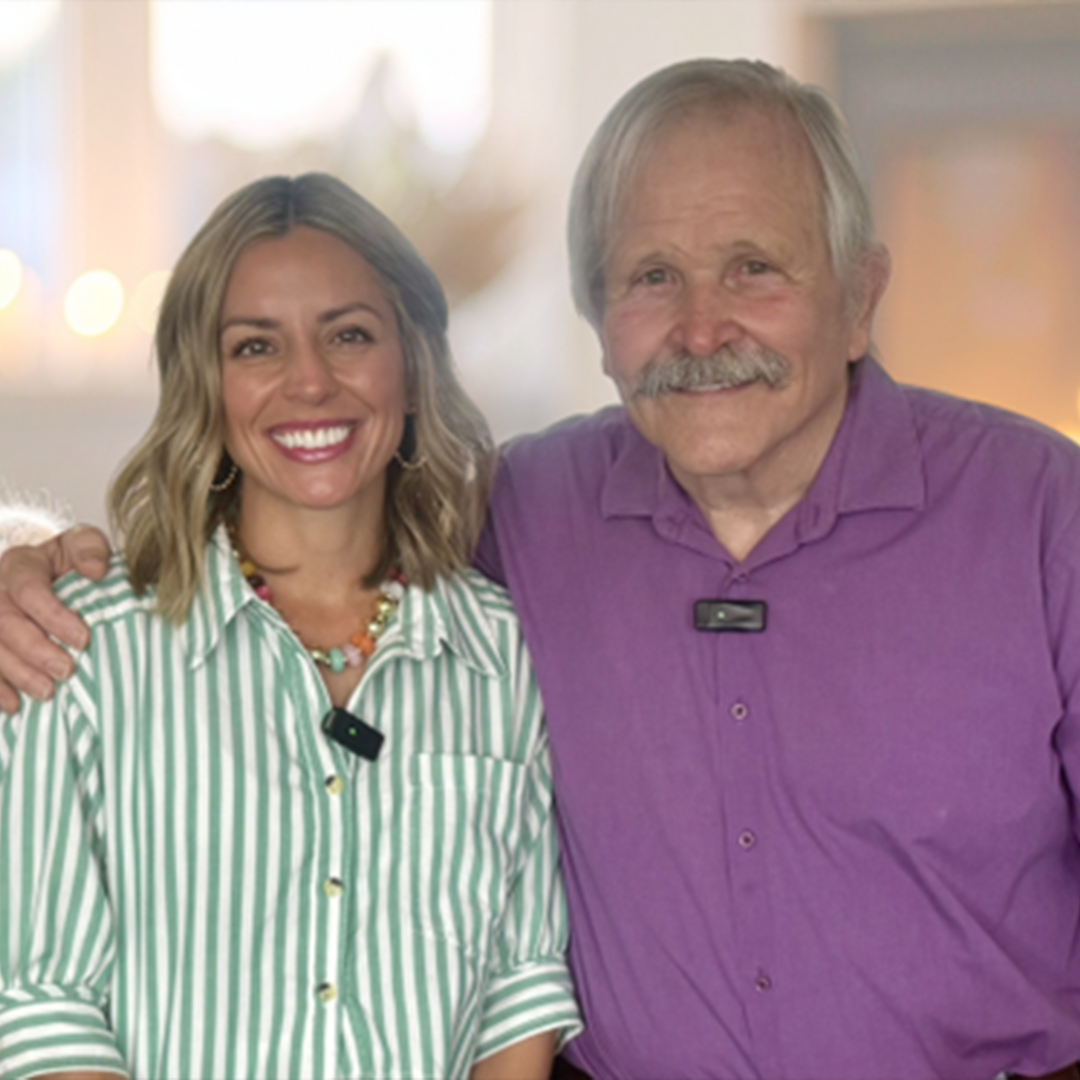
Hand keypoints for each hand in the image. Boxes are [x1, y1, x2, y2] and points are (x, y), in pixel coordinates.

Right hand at [0, 525, 111, 712]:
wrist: (50, 572)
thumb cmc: (69, 562)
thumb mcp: (83, 545)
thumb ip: (90, 550)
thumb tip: (96, 571)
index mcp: (20, 564)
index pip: (28, 590)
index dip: (53, 616)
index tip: (83, 638)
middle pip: (4, 622)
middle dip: (35, 650)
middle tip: (66, 670)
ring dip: (17, 673)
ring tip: (46, 691)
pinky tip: (13, 705)